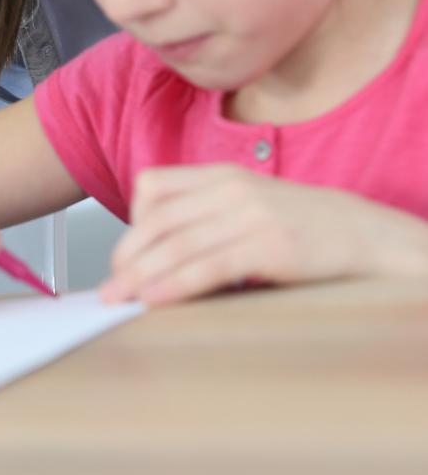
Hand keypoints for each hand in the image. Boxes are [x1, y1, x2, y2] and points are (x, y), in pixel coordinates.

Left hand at [101, 165, 427, 305]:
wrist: (363, 235)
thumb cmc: (301, 227)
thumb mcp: (247, 206)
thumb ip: (204, 218)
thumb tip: (153, 254)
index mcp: (220, 175)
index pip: (152, 187)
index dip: (128, 222)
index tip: (121, 255)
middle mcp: (231, 189)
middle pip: (157, 221)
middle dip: (126, 257)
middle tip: (111, 287)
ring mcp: (250, 215)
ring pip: (177, 245)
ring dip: (141, 275)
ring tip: (121, 298)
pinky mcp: (269, 245)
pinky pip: (208, 266)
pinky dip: (175, 284)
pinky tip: (156, 299)